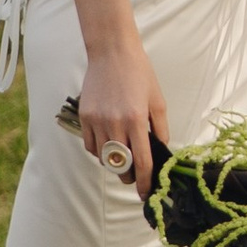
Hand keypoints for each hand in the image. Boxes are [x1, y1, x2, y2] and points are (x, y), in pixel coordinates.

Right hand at [78, 36, 168, 198]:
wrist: (112, 53)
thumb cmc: (139, 74)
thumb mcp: (157, 99)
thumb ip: (160, 127)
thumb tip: (161, 150)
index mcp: (136, 120)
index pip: (142, 162)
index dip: (145, 182)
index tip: (146, 193)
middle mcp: (115, 124)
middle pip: (121, 165)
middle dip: (130, 176)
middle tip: (136, 176)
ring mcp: (97, 122)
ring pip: (105, 159)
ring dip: (115, 163)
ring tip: (124, 156)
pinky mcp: (84, 118)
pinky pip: (91, 146)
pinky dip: (100, 152)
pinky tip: (109, 144)